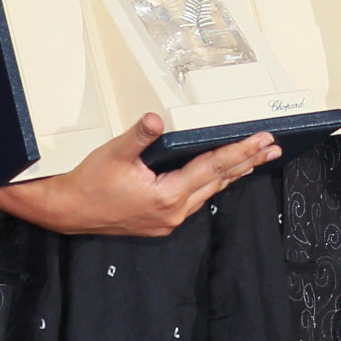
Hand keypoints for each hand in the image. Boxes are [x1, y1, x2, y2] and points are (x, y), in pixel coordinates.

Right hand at [0, 114, 279, 236]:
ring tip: (257, 159)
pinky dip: (213, 183)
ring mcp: (168, 220)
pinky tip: (221, 175)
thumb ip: (140, 135)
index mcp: (166, 195)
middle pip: (218, 181)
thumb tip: (158, 118)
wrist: (67, 211)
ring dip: (233, 174)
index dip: (240, 152)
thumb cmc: (89, 182)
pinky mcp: (161, 221)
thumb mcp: (114, 154)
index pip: (213, 168)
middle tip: (273, 148)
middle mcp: (173, 212)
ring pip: (209, 192)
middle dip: (247, 162)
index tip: (262, 140)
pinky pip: (196, 199)